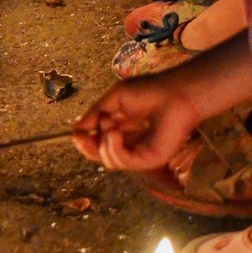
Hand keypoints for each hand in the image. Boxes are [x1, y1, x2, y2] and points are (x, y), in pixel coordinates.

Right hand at [72, 77, 200, 172]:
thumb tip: (75, 131)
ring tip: (110, 126)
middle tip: (81, 137)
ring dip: (103, 144)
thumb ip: (95, 114)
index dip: (86, 139)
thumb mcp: (114, 99)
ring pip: (109, 161)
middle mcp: (131, 143)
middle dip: (88, 147)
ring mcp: (140, 153)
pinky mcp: (148, 160)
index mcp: (123, 128)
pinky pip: (123, 162)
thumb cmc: (149, 90)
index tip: (77, 132)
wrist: (176, 93)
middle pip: (101, 155)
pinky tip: (114, 133)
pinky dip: (113, 149)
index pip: (99, 141)